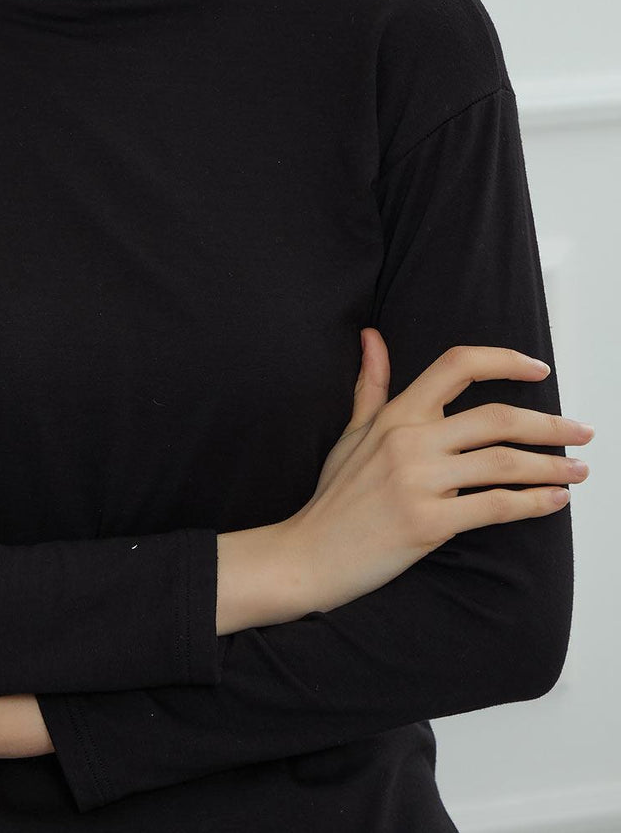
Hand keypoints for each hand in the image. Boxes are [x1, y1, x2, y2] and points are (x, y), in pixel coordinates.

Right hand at [280, 328, 592, 615]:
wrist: (309, 554)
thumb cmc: (333, 496)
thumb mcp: (351, 432)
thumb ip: (371, 384)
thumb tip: (373, 336)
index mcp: (397, 414)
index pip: (458, 365)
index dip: (504, 360)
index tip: (538, 368)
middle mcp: (410, 440)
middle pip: (497, 418)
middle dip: (550, 424)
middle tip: (582, 431)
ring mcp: (419, 482)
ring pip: (504, 462)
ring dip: (552, 467)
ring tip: (579, 471)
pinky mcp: (428, 523)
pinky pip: (495, 507)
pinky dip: (533, 504)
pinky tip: (554, 502)